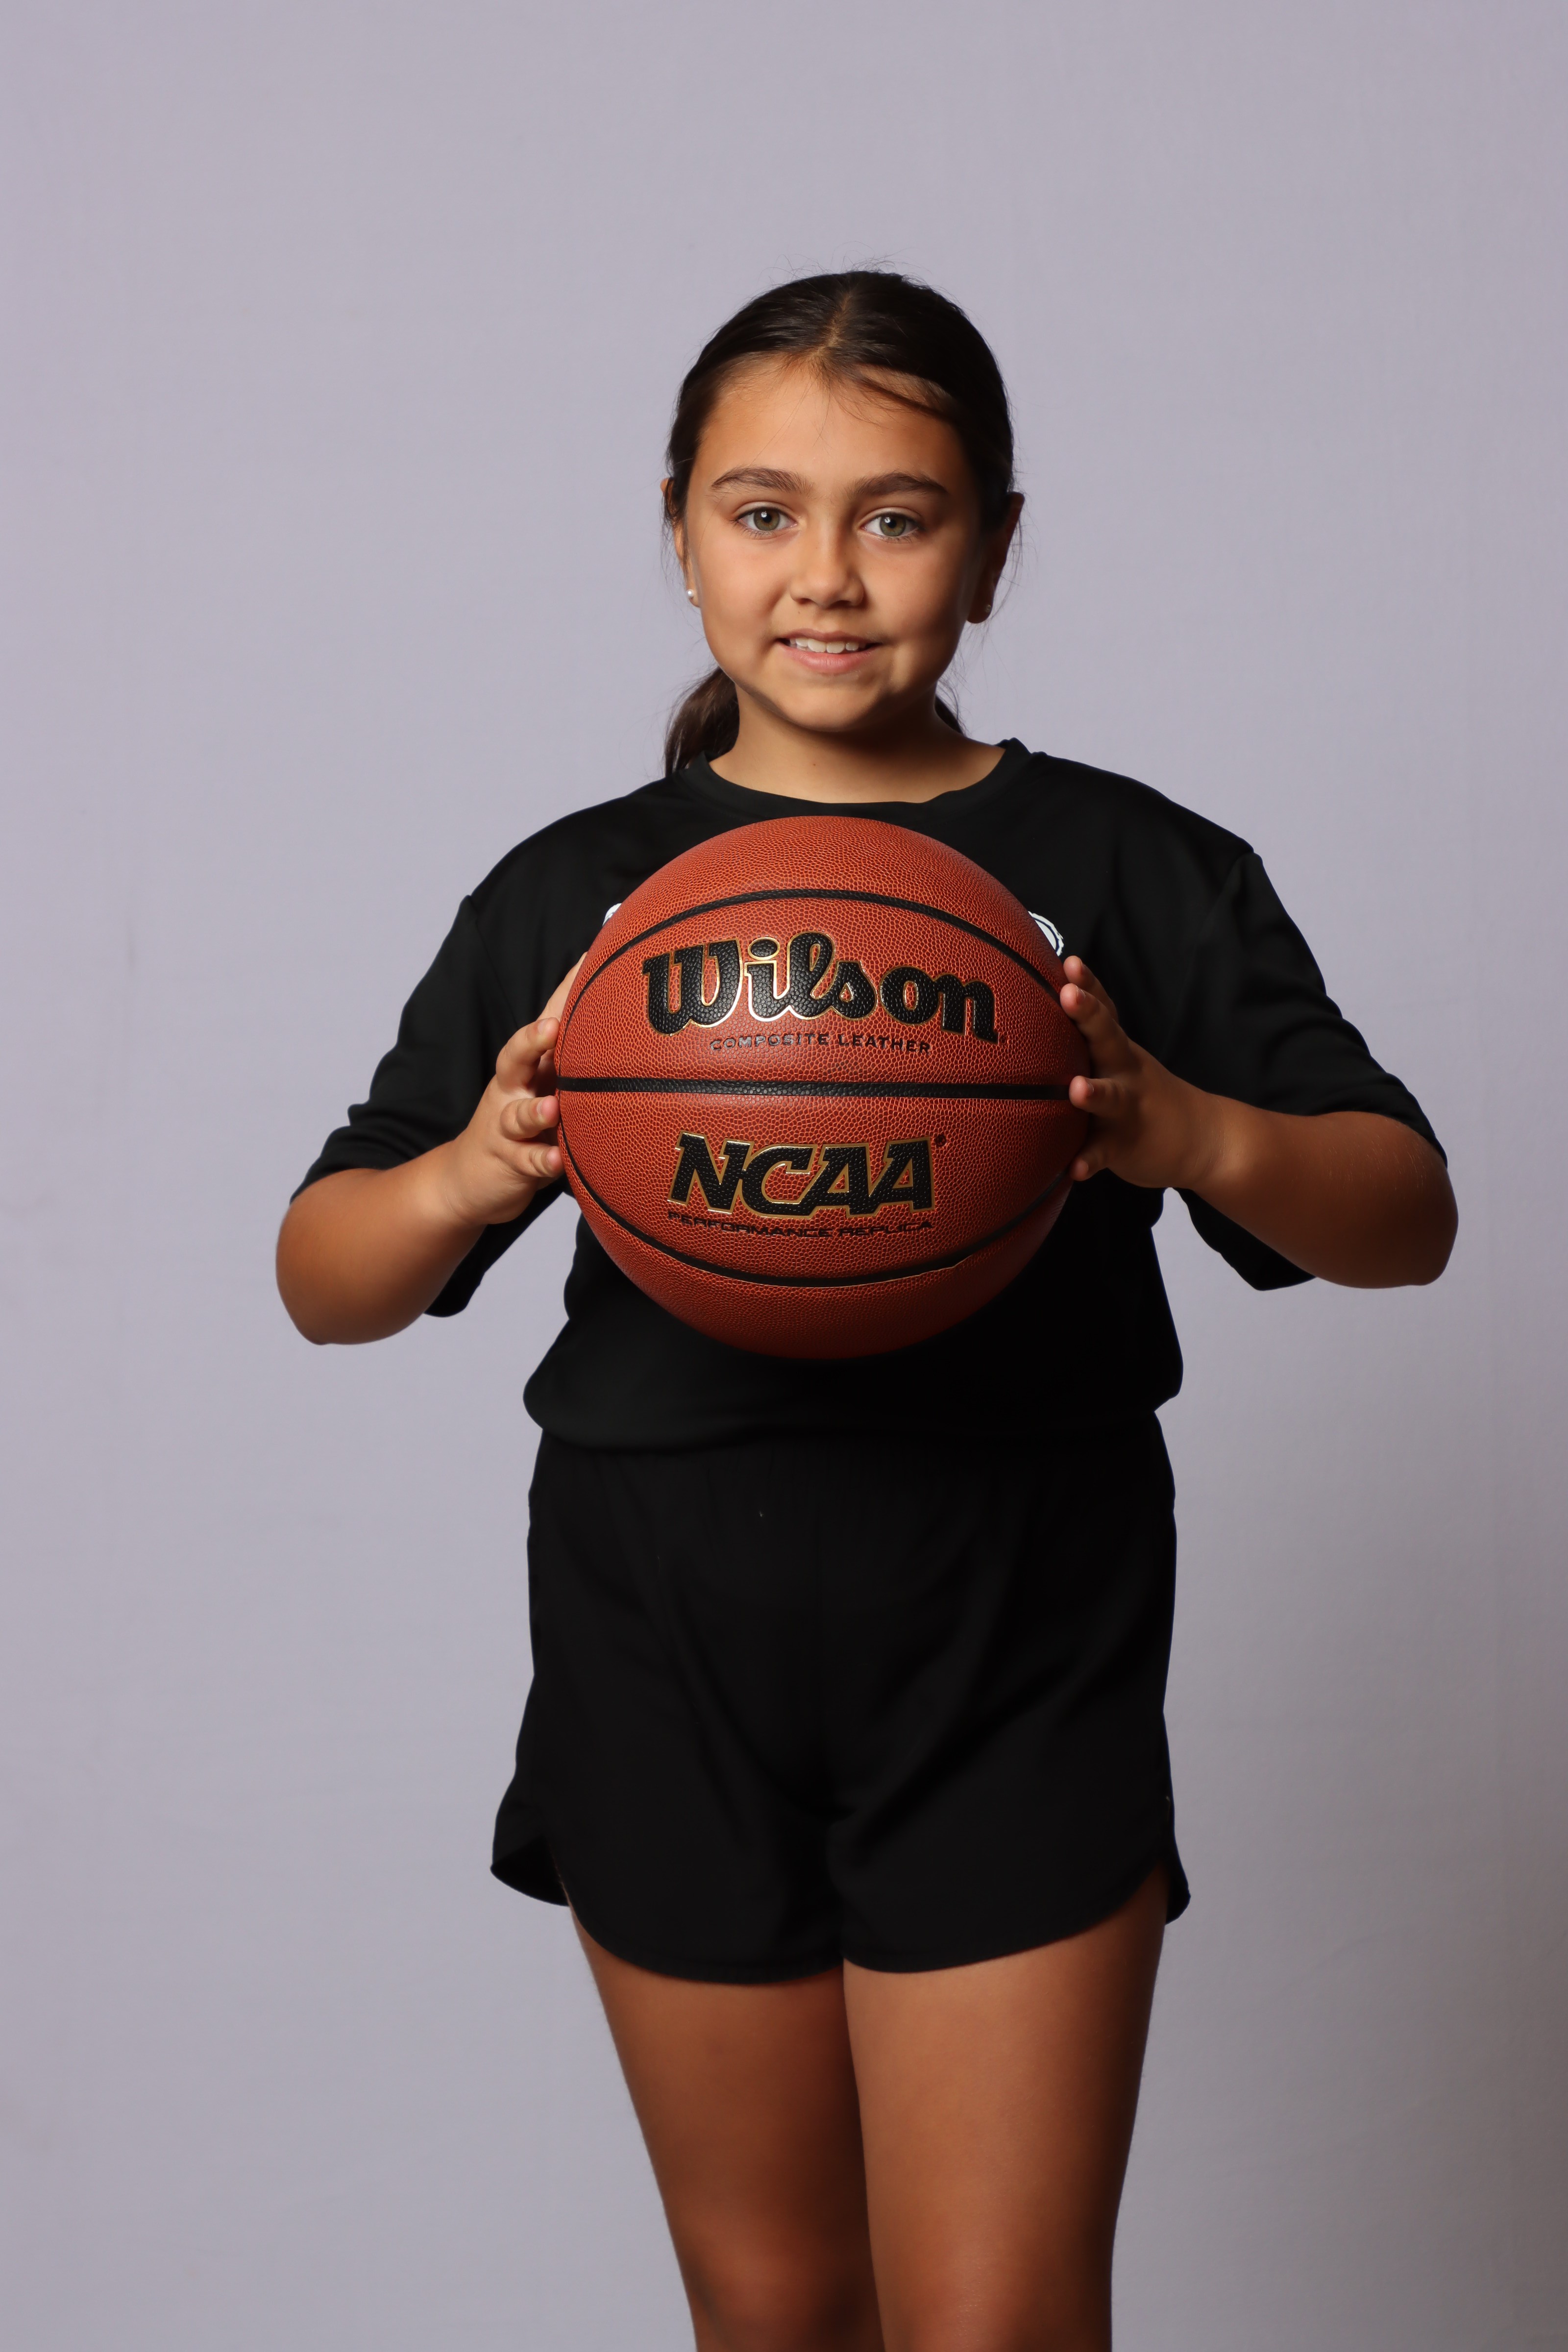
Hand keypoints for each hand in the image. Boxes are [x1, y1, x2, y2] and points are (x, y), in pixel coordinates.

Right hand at [436, 959, 581, 1226]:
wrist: (469, 1178)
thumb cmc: (523, 1123)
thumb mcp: (546, 1088)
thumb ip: (576, 1064)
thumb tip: (630, 1033)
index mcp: (530, 1066)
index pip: (547, 1020)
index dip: (566, 990)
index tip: (590, 957)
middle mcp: (514, 1088)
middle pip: (515, 1056)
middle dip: (532, 1040)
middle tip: (550, 1027)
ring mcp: (506, 1125)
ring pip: (518, 1114)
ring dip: (534, 1110)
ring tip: (553, 1107)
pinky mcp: (507, 1161)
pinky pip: (526, 1161)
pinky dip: (541, 1160)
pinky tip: (557, 1159)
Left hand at [1058, 957, 1216, 1191]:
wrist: (1202, 1137)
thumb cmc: (1142, 1091)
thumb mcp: (1121, 1058)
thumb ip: (1090, 1035)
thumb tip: (1045, 996)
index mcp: (1118, 1050)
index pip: (1104, 1010)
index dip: (1088, 984)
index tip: (1069, 961)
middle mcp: (1124, 1071)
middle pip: (1107, 1038)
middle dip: (1087, 1015)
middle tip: (1068, 995)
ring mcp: (1128, 1108)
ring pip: (1111, 1097)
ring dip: (1095, 1092)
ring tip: (1077, 1089)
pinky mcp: (1125, 1145)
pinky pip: (1105, 1154)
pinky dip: (1090, 1160)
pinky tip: (1074, 1169)